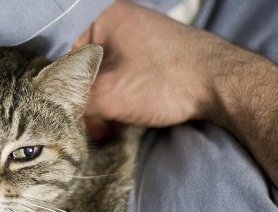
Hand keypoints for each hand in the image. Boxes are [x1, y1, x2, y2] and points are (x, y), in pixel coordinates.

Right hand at [74, 1, 226, 135]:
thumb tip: (53, 108)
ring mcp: (138, 37)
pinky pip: (123, 76)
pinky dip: (120, 98)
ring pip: (104, 75)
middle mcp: (120, 21)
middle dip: (86, 101)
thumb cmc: (167, 81)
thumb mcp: (108, 94)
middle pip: (84, 67)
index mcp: (103, 18)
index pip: (65, 56)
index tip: (71, 116)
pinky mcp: (153, 54)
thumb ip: (72, 99)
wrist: (224, 85)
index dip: (64, 90)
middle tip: (96, 127)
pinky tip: (126, 118)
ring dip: (104, 104)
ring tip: (112, 126)